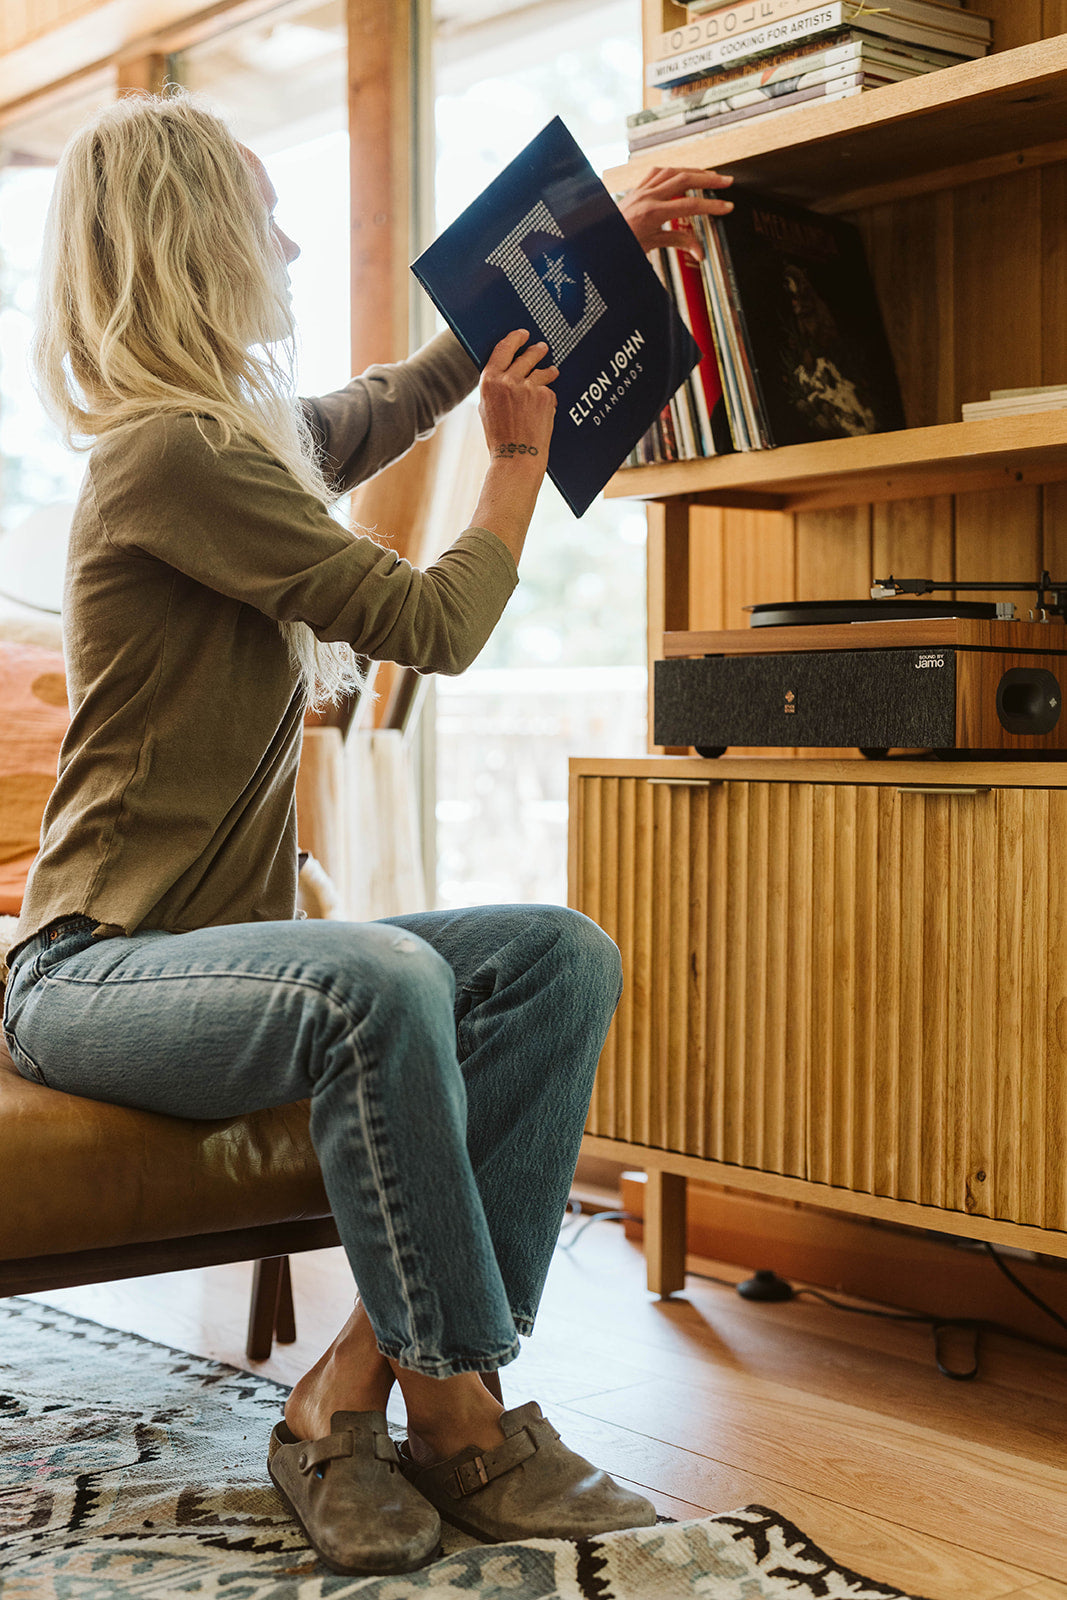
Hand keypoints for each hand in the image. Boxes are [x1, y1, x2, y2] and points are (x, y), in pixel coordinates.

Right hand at [479, 329, 557, 466]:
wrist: (517, 458)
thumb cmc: (500, 437)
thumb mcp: (487, 408)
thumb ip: (495, 387)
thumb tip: (505, 370)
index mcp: (489, 381)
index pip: (503, 349)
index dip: (514, 339)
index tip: (523, 334)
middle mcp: (508, 380)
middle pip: (526, 355)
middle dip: (536, 349)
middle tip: (541, 347)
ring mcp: (528, 387)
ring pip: (542, 371)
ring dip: (548, 370)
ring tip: (553, 371)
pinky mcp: (545, 396)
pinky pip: (548, 390)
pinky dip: (548, 397)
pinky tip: (545, 409)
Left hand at [618, 165, 733, 260]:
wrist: (598, 240)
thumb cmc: (621, 245)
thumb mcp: (651, 247)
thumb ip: (677, 243)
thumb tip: (699, 251)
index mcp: (652, 213)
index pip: (690, 204)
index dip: (712, 206)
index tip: (727, 207)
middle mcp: (646, 196)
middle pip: (685, 179)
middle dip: (708, 179)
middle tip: (726, 181)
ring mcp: (640, 190)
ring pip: (672, 171)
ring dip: (693, 171)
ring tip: (709, 175)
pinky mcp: (635, 189)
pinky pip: (656, 172)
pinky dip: (672, 171)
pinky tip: (681, 172)